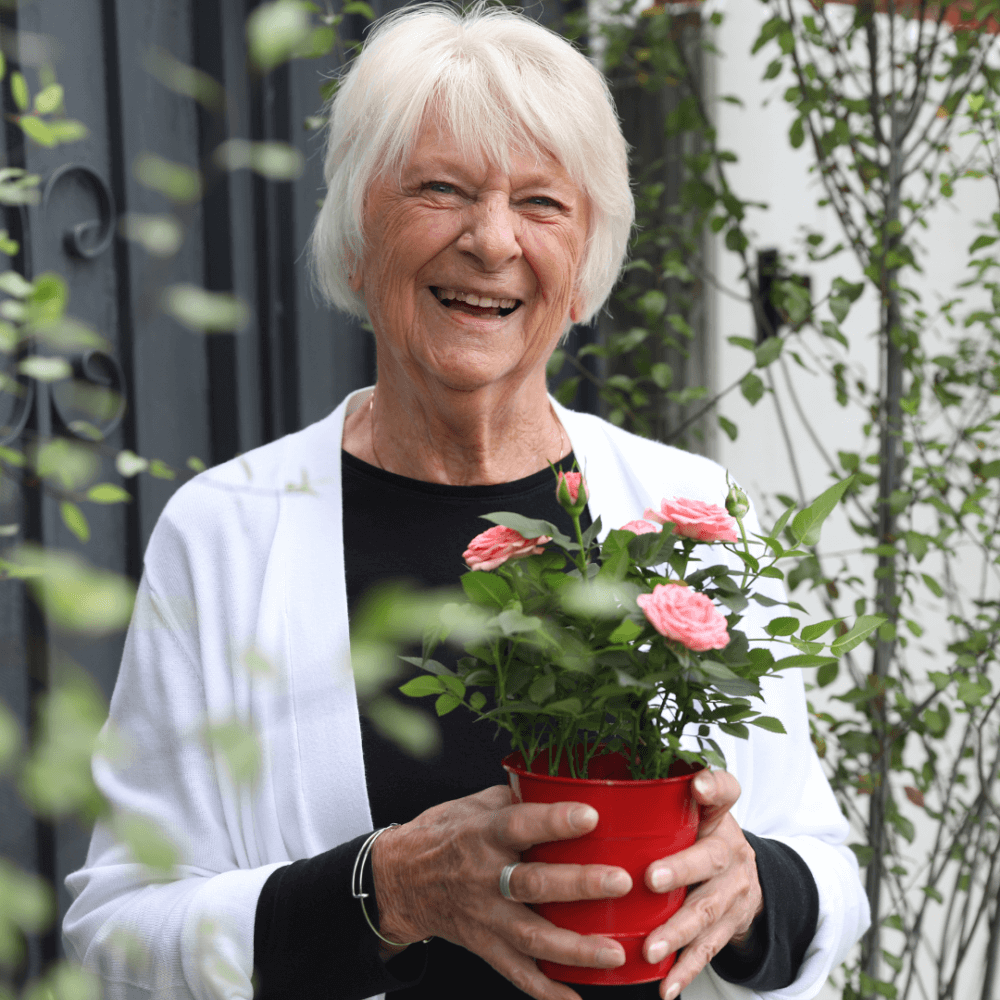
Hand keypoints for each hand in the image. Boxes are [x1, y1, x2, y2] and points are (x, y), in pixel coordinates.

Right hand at [371, 785, 632, 999]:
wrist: (400, 879)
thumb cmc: (445, 834)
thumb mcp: (474, 805)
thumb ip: (518, 798)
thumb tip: (566, 787)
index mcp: (482, 833)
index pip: (520, 824)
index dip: (555, 820)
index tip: (591, 815)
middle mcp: (483, 876)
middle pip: (532, 883)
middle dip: (578, 885)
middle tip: (620, 882)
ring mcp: (484, 916)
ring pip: (531, 936)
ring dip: (575, 948)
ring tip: (615, 952)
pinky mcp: (484, 946)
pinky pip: (517, 973)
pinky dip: (547, 990)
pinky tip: (576, 999)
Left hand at [642, 770, 762, 999]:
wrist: (741, 876)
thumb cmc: (698, 835)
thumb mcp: (692, 809)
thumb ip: (664, 794)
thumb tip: (616, 780)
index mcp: (719, 815)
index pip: (726, 790)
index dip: (714, 787)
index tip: (698, 786)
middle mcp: (732, 852)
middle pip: (710, 860)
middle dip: (682, 870)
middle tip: (652, 879)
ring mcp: (735, 892)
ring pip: (707, 912)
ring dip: (678, 932)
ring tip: (650, 948)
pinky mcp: (730, 926)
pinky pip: (708, 950)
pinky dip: (686, 970)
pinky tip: (666, 986)